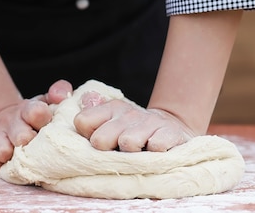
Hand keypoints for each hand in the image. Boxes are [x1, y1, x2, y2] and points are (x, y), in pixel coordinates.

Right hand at [0, 79, 73, 173]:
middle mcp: (10, 120)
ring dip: (12, 157)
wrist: (4, 118)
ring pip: (2, 151)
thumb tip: (59, 97)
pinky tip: (5, 163)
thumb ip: (60, 92)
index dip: (42, 120)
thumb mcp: (47, 101)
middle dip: (30, 143)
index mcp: (29, 109)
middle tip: (34, 145)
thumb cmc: (33, 115)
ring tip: (18, 156)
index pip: (36, 112)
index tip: (44, 125)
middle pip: (21, 137)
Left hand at [73, 91, 194, 151]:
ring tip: (136, 153)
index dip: (87, 136)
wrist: (172, 129)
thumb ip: (92, 115)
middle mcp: (127, 113)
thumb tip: (83, 99)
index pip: (82, 122)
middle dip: (107, 149)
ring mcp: (149, 122)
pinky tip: (155, 153)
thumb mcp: (111, 120)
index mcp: (110, 109)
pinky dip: (155, 154)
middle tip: (116, 151)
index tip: (97, 143)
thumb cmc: (133, 130)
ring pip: (127, 143)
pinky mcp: (169, 133)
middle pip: (100, 139)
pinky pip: (156, 147)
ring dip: (131, 154)